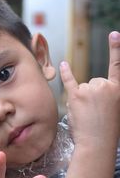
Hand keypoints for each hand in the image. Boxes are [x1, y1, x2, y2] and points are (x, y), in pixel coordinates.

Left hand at [60, 31, 119, 146]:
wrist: (97, 143)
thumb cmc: (108, 129)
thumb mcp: (116, 108)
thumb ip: (109, 96)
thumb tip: (98, 89)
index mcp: (118, 89)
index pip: (117, 65)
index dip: (116, 49)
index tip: (114, 34)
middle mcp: (104, 85)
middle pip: (94, 82)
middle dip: (93, 95)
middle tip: (95, 112)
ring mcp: (89, 90)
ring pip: (83, 87)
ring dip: (82, 98)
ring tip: (87, 114)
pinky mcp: (75, 96)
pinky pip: (69, 81)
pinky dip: (66, 73)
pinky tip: (63, 64)